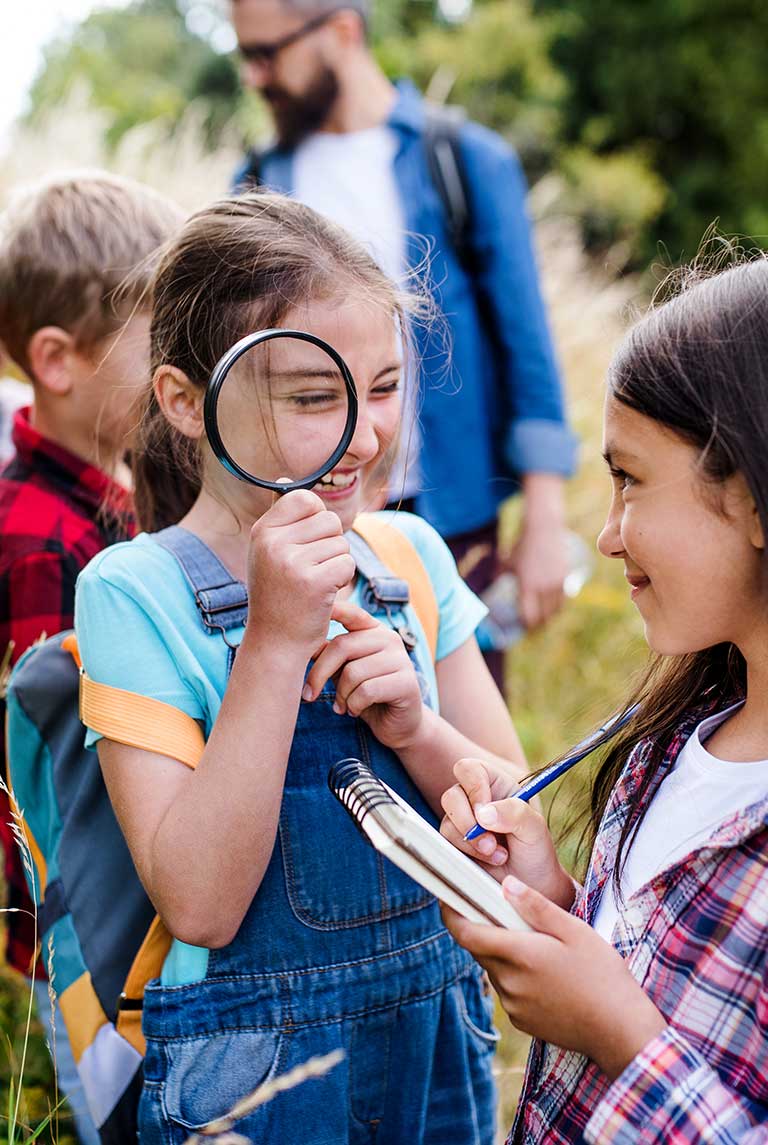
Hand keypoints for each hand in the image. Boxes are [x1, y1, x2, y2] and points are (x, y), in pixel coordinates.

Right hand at [245, 491, 355, 651]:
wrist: (275, 642)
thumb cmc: (277, 594)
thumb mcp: (269, 552)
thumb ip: (281, 518)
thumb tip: (287, 479)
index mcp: (262, 531)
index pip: (305, 498)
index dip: (317, 519)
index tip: (308, 543)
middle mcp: (273, 543)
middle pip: (329, 520)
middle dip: (330, 545)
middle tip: (311, 570)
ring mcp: (292, 562)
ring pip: (341, 543)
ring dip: (337, 564)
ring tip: (315, 584)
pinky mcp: (314, 582)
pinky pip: (347, 564)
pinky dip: (343, 580)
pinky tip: (324, 595)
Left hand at [303, 600, 424, 749]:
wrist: (397, 725)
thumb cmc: (366, 695)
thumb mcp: (344, 671)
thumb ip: (329, 654)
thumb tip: (300, 642)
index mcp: (373, 630)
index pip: (351, 613)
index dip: (332, 609)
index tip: (308, 609)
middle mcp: (390, 638)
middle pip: (342, 646)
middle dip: (319, 674)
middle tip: (308, 695)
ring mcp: (401, 659)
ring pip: (353, 672)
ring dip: (341, 695)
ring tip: (342, 705)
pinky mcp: (407, 683)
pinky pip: (367, 691)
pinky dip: (354, 705)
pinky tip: (354, 711)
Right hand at [440, 757, 574, 906]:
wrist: (531, 884)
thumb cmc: (535, 850)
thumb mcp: (535, 828)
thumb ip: (514, 813)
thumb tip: (483, 813)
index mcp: (494, 784)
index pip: (469, 770)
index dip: (473, 788)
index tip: (486, 814)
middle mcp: (474, 799)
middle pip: (451, 796)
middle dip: (468, 822)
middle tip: (491, 843)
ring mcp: (462, 821)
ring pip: (447, 822)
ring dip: (471, 843)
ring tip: (498, 855)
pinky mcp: (454, 844)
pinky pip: (445, 844)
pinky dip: (467, 855)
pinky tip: (489, 861)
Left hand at [442, 878, 666, 1080]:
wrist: (620, 1031)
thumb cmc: (602, 975)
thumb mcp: (574, 931)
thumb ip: (536, 907)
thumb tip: (506, 884)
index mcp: (518, 955)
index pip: (466, 934)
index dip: (451, 914)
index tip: (447, 897)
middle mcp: (508, 983)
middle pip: (480, 949)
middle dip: (485, 929)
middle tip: (507, 914)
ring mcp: (514, 1006)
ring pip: (495, 970)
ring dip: (504, 954)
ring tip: (537, 945)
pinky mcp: (522, 1022)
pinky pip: (508, 991)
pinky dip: (516, 977)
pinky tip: (546, 974)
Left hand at [505, 522, 566, 630]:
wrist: (543, 528)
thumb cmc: (521, 545)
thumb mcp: (506, 561)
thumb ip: (498, 574)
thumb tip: (491, 582)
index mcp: (527, 586)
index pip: (529, 616)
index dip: (526, 625)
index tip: (523, 627)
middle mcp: (543, 587)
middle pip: (543, 617)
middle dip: (538, 626)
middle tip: (534, 630)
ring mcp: (556, 583)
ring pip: (555, 611)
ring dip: (550, 619)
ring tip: (544, 622)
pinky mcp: (566, 577)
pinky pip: (563, 600)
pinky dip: (558, 608)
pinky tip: (553, 610)